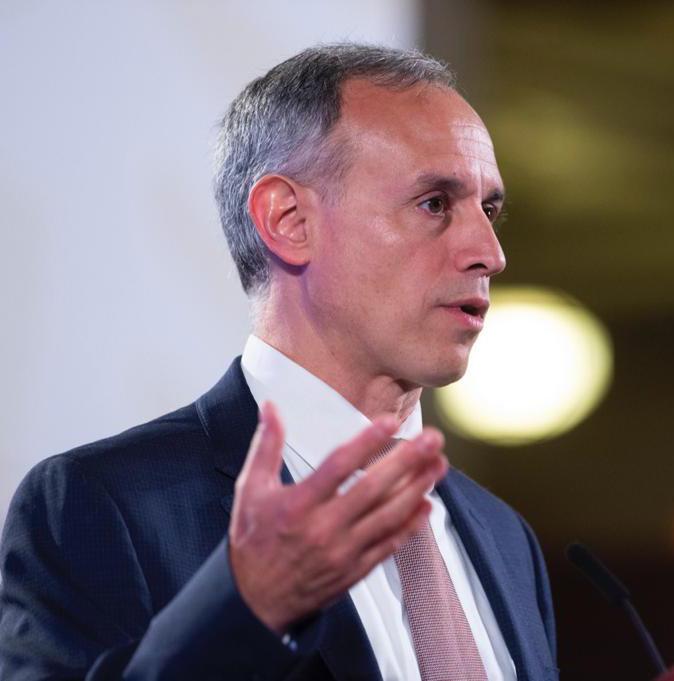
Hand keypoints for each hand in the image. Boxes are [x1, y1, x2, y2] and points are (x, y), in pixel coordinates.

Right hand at [228, 401, 447, 632]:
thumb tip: (270, 407)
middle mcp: (323, 528)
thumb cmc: (253, 541)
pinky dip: (411, 526)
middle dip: (407, 461)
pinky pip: (389, 546)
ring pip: (388, 516)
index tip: (391, 422)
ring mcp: (342, 552)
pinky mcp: (354, 571)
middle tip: (432, 439)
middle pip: (373, 489)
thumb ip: (266, 446)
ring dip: (417, 488)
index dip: (366, 442)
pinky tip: (428, 505)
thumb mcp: (250, 489)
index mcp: (298, 504)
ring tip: (438, 465)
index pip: (338, 467)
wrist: (253, 603)